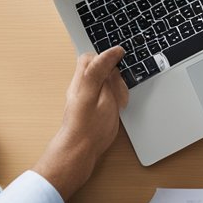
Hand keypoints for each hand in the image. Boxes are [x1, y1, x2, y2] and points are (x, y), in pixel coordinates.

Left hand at [33, 46, 128, 200]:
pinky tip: (116, 106)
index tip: (123, 59)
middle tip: (120, 90)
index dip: (109, 56)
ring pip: (102, 80)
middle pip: (97, 67)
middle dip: (113, 74)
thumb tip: (113, 52)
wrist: (79, 151)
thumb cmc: (90, 126)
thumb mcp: (101, 95)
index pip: (92, 57)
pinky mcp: (90, 105)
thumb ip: (104, 72)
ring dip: (114, 86)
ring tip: (118, 101)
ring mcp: (84, 96)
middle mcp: (80, 86)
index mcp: (83, 80)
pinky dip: (112, 96)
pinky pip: (103, 92)